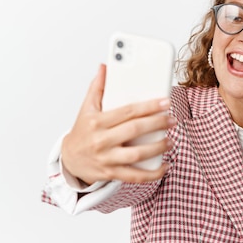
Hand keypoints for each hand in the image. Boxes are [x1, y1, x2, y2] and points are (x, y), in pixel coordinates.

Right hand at [61, 64, 175, 184]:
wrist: (70, 159)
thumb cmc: (82, 131)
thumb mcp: (86, 108)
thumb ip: (97, 87)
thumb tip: (104, 66)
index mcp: (97, 121)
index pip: (127, 111)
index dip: (148, 106)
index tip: (165, 102)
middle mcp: (101, 140)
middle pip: (134, 130)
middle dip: (157, 124)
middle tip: (171, 120)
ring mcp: (106, 159)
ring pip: (136, 155)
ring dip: (157, 148)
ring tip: (169, 141)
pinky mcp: (111, 174)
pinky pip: (134, 176)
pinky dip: (152, 174)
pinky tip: (164, 166)